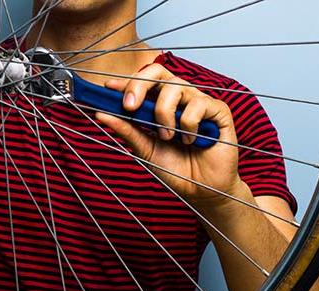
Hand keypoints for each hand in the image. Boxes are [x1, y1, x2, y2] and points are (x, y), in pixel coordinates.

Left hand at [94, 63, 245, 212]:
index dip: (125, 81)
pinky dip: (189, 124)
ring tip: (168, 137)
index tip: (108, 88)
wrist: (200, 190)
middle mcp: (179, 97)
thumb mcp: (145, 149)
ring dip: (165, 113)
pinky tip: (191, 141)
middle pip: (158, 72)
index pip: (142, 81)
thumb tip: (101, 113)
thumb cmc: (175, 169)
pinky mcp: (218, 110)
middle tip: (130, 107)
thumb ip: (127, 130)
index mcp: (160, 103)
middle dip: (140, 85)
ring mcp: (198, 101)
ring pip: (176, 87)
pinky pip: (199, 104)